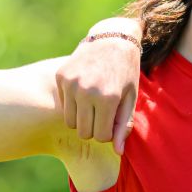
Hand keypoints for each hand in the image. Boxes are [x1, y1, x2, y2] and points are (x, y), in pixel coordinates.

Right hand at [55, 17, 142, 151]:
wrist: (112, 39)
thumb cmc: (126, 72)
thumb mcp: (130, 99)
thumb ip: (124, 126)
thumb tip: (118, 152)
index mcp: (107, 99)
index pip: (100, 137)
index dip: (107, 134)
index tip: (112, 122)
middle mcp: (86, 91)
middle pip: (83, 132)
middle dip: (94, 128)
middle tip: (103, 114)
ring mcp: (71, 83)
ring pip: (70, 121)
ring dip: (81, 118)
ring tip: (93, 104)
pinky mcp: (61, 76)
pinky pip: (63, 104)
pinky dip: (73, 102)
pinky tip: (84, 88)